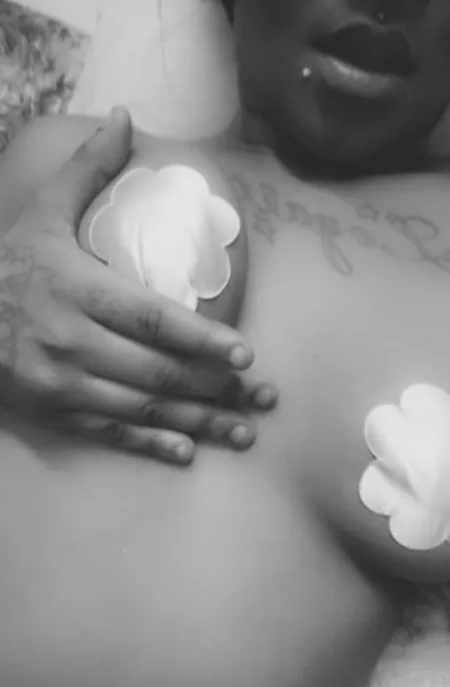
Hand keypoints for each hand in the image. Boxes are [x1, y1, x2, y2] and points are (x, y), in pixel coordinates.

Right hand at [0, 108, 276, 463]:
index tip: (245, 356)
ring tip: (244, 431)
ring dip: (198, 422)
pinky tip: (187, 452)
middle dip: (216, 387)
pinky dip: (151, 444)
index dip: (202, 341)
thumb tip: (126, 119)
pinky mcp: (55, 413)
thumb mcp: (41, 213)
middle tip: (263, 397)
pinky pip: (111, 432)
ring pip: (142, 408)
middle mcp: (71, 342)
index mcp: (76, 290)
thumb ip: (87, 169)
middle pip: (157, 371)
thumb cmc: (5, 265)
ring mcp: (62, 384)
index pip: (152, 320)